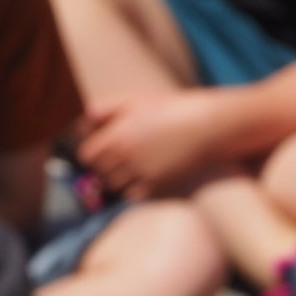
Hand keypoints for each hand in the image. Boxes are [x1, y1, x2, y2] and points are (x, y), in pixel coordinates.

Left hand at [77, 90, 225, 198]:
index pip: (88, 155)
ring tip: (133, 168)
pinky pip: (134, 195)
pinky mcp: (156, 185)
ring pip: (115, 186)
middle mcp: (125, 156)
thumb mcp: (138, 100)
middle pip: (100, 173)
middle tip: (118, 159)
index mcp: (118, 134)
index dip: (93, 153)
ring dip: (119, 180)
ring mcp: (140, 172)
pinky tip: (146, 176)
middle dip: (105, 167)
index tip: (102, 150)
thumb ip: (108, 107)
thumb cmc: (174, 109)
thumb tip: (86, 116)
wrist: (209, 127)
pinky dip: (135, 189)